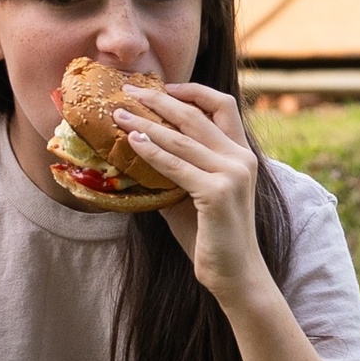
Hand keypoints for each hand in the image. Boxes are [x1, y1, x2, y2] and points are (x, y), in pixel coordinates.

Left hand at [114, 85, 274, 307]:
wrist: (233, 274)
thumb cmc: (209, 235)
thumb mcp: (191, 194)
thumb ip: (174, 169)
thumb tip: (135, 148)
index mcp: (241, 154)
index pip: (223, 105)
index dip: (192, 90)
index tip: (162, 86)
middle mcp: (241, 158)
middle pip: (196, 115)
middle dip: (159, 99)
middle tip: (129, 91)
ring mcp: (232, 174)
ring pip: (181, 138)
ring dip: (145, 123)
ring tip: (118, 115)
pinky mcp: (218, 193)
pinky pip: (176, 165)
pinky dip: (151, 151)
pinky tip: (131, 143)